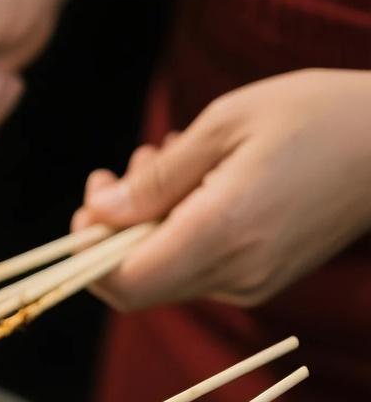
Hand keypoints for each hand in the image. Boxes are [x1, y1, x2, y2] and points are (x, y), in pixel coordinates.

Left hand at [73, 69, 370, 310]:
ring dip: (147, 224)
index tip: (87, 210)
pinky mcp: (261, 281)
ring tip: (167, 159)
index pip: (124, 283)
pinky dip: (178, 231)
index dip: (87, 257)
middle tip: (126, 168)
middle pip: (137, 283)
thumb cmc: (315, 117)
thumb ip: (154, 180)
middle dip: (113, 232)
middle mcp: (236, 273)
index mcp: (222, 233)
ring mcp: (251, 284)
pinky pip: (196, 268)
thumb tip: (97, 213)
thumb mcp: (224, 125)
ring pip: (165, 274)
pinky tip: (198, 181)